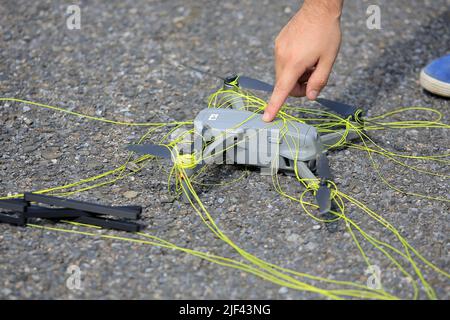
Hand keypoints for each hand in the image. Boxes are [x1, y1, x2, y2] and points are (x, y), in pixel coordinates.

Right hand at [263, 1, 342, 121]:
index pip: (282, 91)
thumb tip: (311, 97)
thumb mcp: (329, 60)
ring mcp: (278, 50)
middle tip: (313, 78)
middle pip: (285, 85)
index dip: (274, 107)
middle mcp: (282, 57)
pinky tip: (305, 54)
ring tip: (311, 63)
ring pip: (283, 75)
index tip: (266, 118)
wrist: (319, 8)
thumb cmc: (327, 33)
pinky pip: (282, 63)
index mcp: (294, 63)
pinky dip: (292, 65)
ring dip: (296, 76)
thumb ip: (319, 81)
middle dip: (298, 87)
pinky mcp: (278, 44)